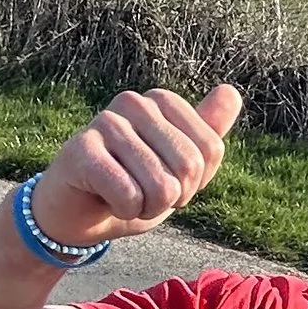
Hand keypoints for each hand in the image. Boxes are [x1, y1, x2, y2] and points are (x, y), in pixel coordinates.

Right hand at [27, 83, 242, 247]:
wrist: (76, 217)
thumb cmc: (130, 189)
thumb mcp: (178, 168)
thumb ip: (207, 134)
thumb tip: (231, 92)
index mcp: (161, 102)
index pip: (210, 150)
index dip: (194, 183)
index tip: (165, 181)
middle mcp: (133, 103)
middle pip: (189, 165)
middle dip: (172, 197)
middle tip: (142, 194)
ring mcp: (105, 122)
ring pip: (161, 186)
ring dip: (146, 208)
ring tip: (123, 197)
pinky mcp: (81, 149)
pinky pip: (129, 195)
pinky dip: (123, 210)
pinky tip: (104, 200)